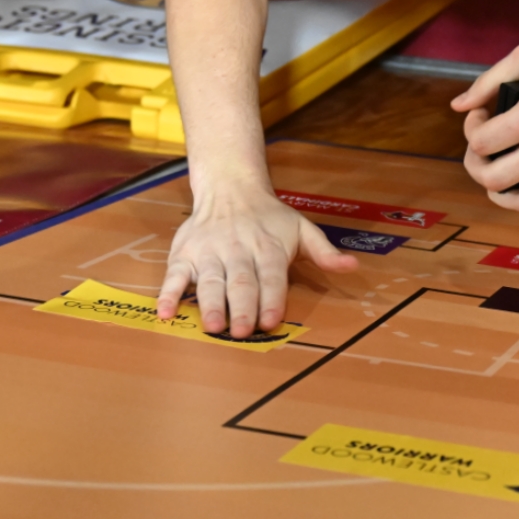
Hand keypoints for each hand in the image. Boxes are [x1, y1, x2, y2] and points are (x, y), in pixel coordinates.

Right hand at [157, 188, 357, 337]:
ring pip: (211, 279)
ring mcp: (209, 252)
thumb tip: (352, 266)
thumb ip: (324, 251)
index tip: (272, 320)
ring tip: (212, 326)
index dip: (272, 298)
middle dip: (242, 307)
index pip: (271, 275)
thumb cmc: (270, 217)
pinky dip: (168, 294)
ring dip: (210, 303)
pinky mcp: (184, 255)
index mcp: (268, 247)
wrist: (230, 187)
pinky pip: (174, 275)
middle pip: (241, 281)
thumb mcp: (301, 228)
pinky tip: (166, 313)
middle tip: (242, 331)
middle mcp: (238, 249)